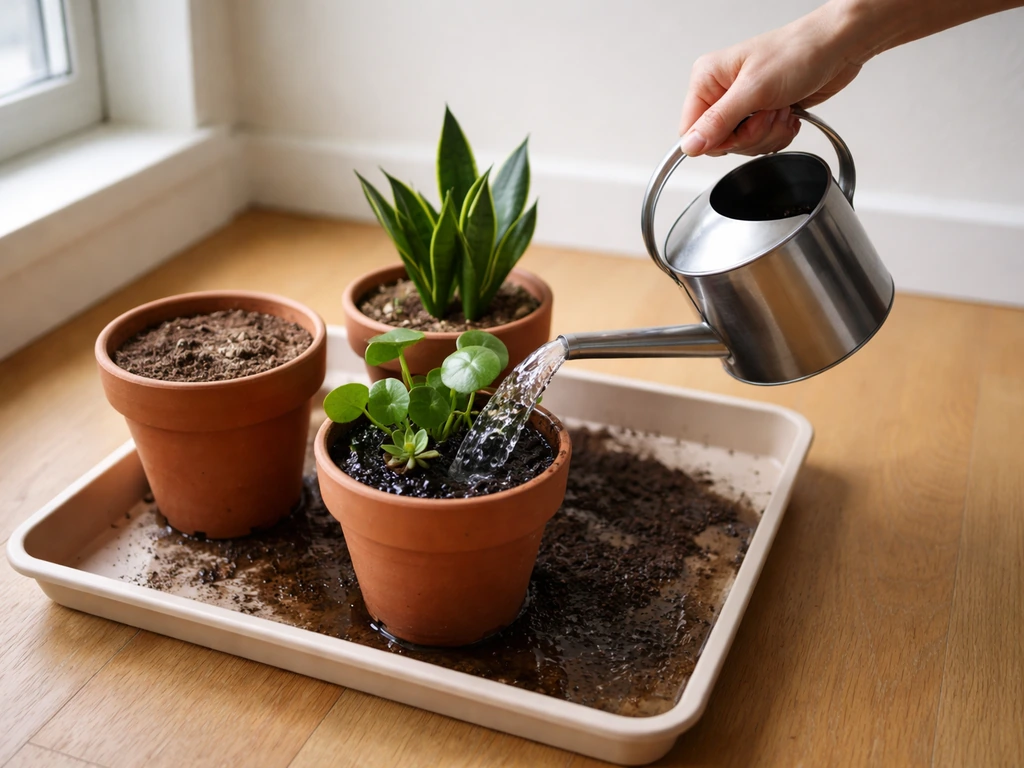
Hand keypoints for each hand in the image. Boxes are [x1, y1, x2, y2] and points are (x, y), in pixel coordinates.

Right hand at [679, 5, 862, 156]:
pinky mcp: (762, 113)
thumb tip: (689, 145)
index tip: (741, 130)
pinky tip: (788, 114)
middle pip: (720, 142)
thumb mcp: (754, 89)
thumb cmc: (798, 52)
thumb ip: (718, 121)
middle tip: (768, 112)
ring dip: (768, 134)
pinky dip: (778, 134)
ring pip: (742, 145)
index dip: (717, 140)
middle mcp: (722, 92)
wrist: (837, 46)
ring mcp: (743, 104)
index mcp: (708, 79)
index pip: (692, 130)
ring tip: (781, 108)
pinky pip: (760, 143)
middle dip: (751, 135)